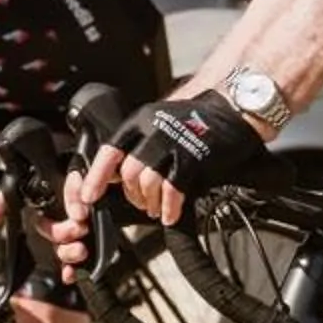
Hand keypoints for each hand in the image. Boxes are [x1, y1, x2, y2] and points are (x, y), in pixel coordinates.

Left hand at [73, 88, 266, 228]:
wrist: (233, 108)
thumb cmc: (198, 119)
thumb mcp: (160, 124)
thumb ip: (139, 145)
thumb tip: (118, 173)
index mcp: (141, 121)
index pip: (110, 151)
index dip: (97, 176)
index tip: (89, 196)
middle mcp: (153, 130)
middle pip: (129, 172)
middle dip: (132, 194)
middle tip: (141, 203)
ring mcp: (174, 144)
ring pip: (148, 182)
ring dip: (150, 202)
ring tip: (156, 209)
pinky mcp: (194, 158)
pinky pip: (173, 190)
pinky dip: (169, 207)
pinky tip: (169, 214)